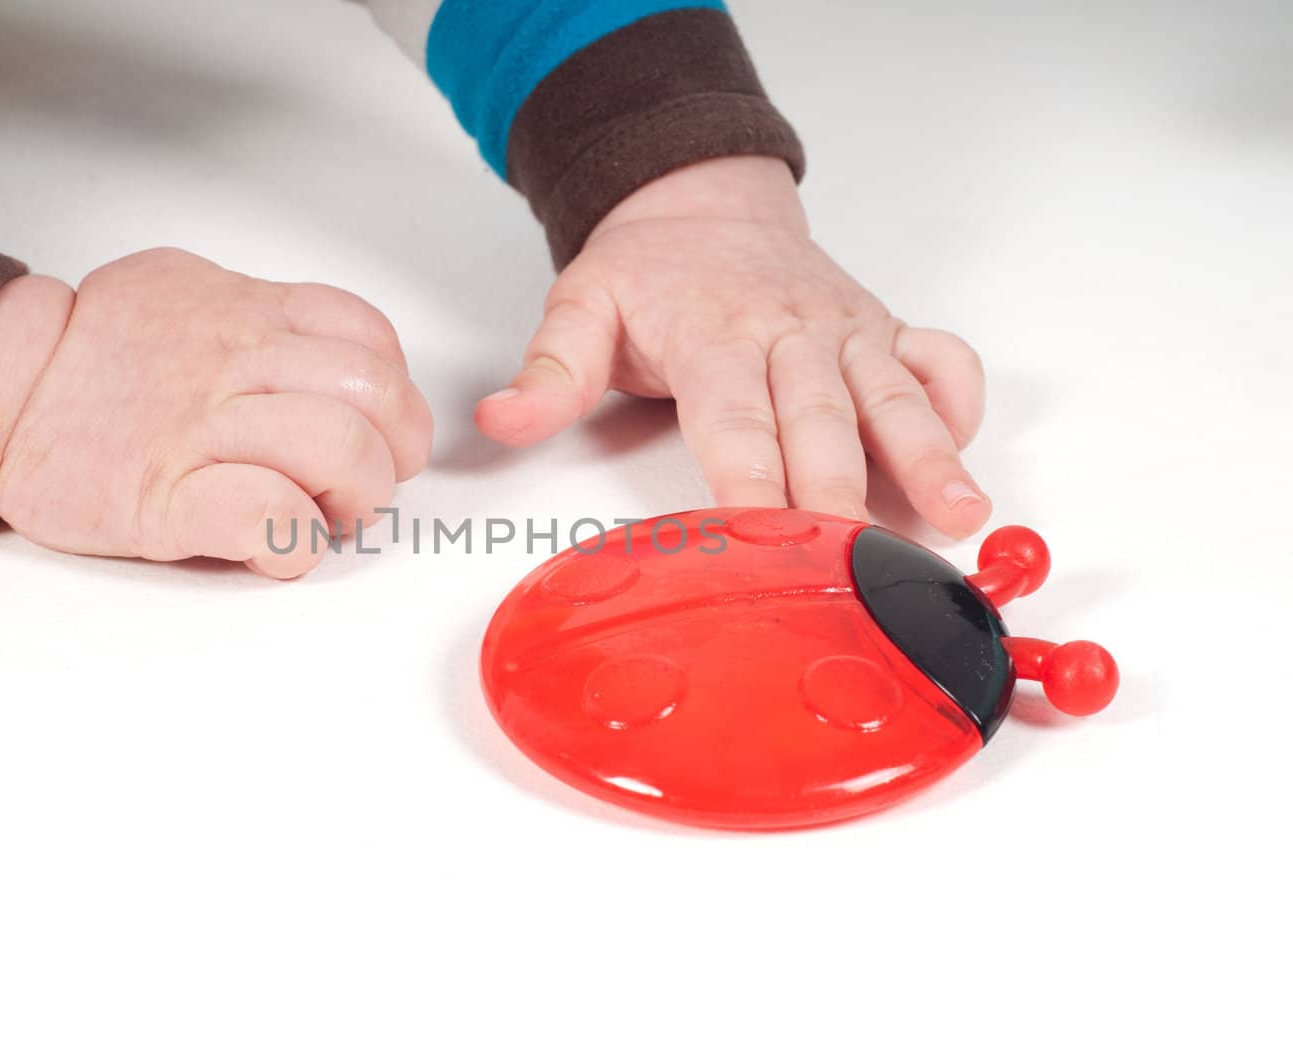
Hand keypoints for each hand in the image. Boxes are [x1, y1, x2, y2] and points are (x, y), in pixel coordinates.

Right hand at [0, 248, 432, 576]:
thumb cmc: (90, 360)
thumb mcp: (180, 293)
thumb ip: (260, 316)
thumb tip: (326, 355)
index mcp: (244, 310)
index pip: (367, 337)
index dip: (392, 395)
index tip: (376, 431)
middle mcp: (234, 360)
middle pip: (373, 395)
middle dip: (389, 454)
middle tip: (355, 487)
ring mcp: (202, 429)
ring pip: (339, 448)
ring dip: (352, 500)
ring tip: (317, 518)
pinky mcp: (167, 500)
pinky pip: (272, 518)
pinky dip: (294, 544)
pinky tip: (274, 549)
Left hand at [475, 156, 989, 536]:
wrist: (702, 198)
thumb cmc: (649, 270)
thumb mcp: (580, 306)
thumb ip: (549, 371)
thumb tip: (500, 420)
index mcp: (713, 335)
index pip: (735, 417)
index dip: (751, 477)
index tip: (762, 533)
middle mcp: (789, 333)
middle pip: (820, 420)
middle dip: (841, 491)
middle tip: (861, 559)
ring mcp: (844, 330)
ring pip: (892, 395)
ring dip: (929, 456)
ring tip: (960, 514)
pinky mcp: (882, 328)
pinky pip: (939, 358)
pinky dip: (960, 400)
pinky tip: (969, 453)